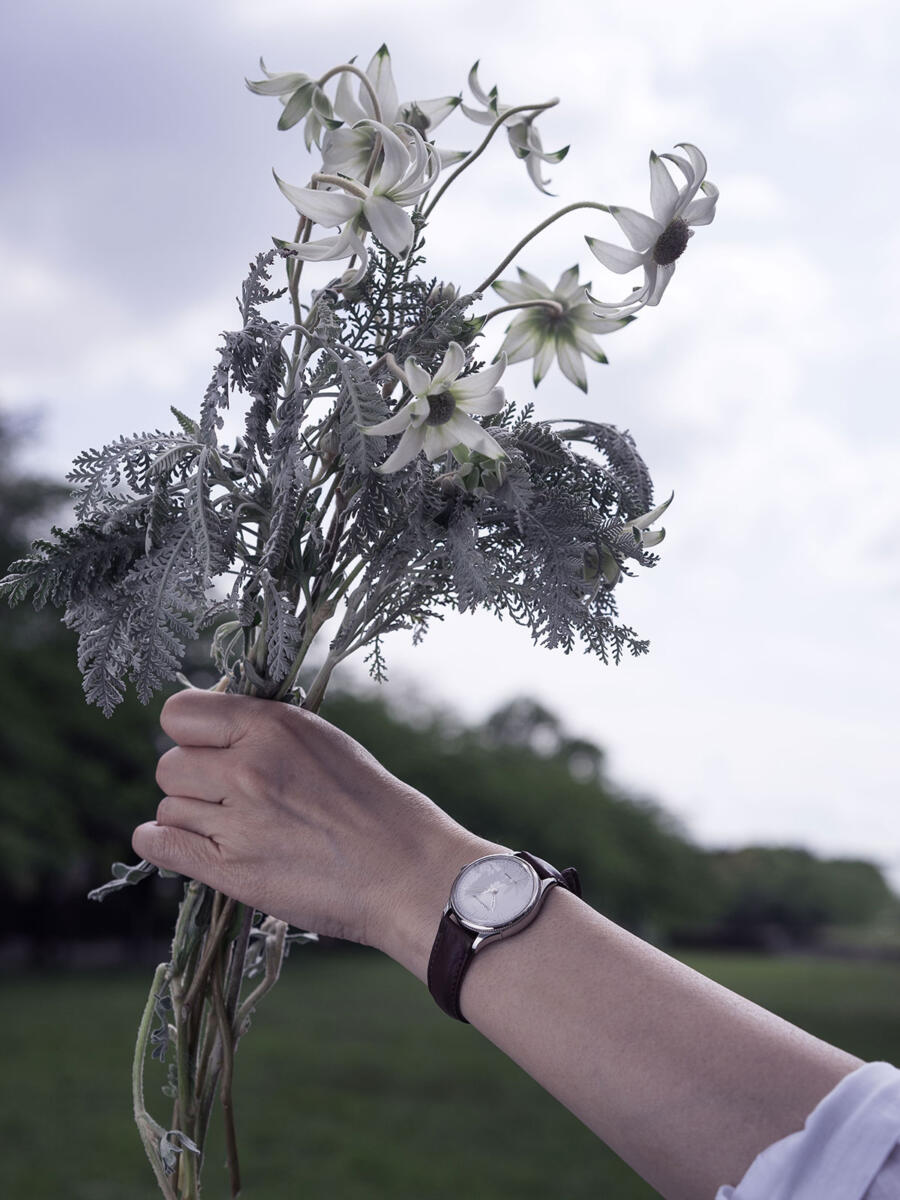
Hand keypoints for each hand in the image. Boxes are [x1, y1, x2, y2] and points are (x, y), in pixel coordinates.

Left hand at [133, 690, 500, 977]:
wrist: (406, 870)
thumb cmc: (373, 804)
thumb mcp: (322, 741)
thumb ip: (264, 731)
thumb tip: (208, 731)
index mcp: (273, 726)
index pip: (179, 713)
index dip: (190, 732)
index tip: (208, 748)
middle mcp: (248, 767)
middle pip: (168, 765)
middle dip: (191, 780)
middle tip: (225, 797)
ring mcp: (237, 820)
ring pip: (167, 807)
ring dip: (189, 818)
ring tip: (230, 828)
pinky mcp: (231, 870)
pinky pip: (160, 845)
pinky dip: (162, 844)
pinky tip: (182, 845)